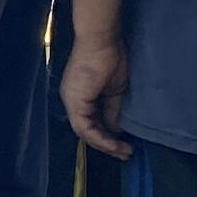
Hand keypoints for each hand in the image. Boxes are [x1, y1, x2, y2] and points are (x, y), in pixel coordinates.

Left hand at [61, 35, 132, 158]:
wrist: (103, 41)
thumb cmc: (111, 59)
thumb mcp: (115, 92)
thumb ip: (112, 111)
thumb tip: (115, 130)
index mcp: (81, 96)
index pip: (91, 123)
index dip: (107, 137)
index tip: (124, 145)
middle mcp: (72, 100)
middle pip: (86, 131)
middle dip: (107, 145)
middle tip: (125, 154)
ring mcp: (71, 101)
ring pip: (84, 133)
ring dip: (105, 145)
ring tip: (123, 152)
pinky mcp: (74, 101)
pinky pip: (84, 128)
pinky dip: (100, 138)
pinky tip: (115, 143)